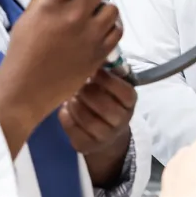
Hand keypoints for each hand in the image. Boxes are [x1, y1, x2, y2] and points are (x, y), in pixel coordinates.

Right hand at [0, 0, 121, 150]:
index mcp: (51, 5)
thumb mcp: (26, 19)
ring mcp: (89, 35)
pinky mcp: (99, 53)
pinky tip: (99, 30)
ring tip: (92, 15)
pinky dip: (111, 27)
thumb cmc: (21, 54)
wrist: (26, 91)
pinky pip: (117, 30)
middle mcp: (73, 16)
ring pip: (111, 7)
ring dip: (102, 8)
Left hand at [60, 68, 135, 185]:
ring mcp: (105, 137)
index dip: (107, 80)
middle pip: (103, 106)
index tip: (93, 71)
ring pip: (85, 118)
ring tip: (71, 95)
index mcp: (130, 103)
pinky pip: (72, 128)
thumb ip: (108, 69)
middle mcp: (121, 122)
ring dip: (74, 103)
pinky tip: (66, 108)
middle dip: (86, 91)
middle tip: (77, 83)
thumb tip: (97, 50)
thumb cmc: (107, 97)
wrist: (106, 132)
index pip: (124, 92)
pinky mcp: (86, 146)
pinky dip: (65, 115)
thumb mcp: (114, 83)